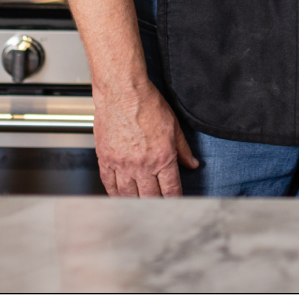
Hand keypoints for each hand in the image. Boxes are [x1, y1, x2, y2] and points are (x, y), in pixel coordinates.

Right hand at [93, 82, 198, 196]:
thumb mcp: (173, 125)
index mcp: (163, 157)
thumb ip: (183, 148)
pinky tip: (119, 195)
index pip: (171, 190)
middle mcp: (143, 165)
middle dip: (156, 204)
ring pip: (129, 196)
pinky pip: (109, 185)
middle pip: (150, 197)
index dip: (174, 200)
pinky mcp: (106, 160)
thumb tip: (192, 163)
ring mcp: (122, 165)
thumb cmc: (146, 103)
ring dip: (136, 202)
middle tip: (158, 206)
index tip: (175, 204)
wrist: (122, 91)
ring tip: (139, 204)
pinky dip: (115, 193)